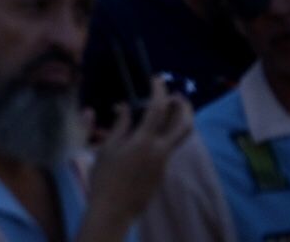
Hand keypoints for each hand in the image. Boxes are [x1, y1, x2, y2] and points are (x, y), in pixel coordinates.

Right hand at [86, 81, 194, 224]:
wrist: (115, 209)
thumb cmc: (105, 177)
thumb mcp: (107, 148)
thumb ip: (120, 126)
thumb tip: (125, 107)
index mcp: (144, 141)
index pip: (158, 109)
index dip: (159, 91)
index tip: (156, 79)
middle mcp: (161, 150)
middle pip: (184, 125)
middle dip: (184, 107)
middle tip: (175, 95)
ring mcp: (164, 162)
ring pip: (181, 137)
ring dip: (179, 120)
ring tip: (166, 110)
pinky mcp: (163, 171)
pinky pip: (170, 147)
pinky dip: (166, 133)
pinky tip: (149, 133)